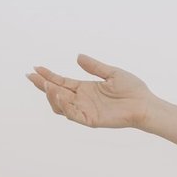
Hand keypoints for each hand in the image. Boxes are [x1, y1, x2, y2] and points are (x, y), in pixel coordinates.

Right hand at [26, 54, 155, 128]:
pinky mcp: (91, 120)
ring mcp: (85, 110)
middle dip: (43, 85)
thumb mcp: (112, 73)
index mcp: (85, 88)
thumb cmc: (133, 89)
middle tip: (31, 76)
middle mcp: (82, 100)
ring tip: (48, 85)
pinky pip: (73, 115)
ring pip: (61, 105)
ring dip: (52, 96)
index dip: (48, 75)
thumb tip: (78, 56)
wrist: (145, 104)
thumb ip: (94, 66)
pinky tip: (60, 95)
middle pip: (56, 93)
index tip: (36, 68)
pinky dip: (65, 106)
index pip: (62, 81)